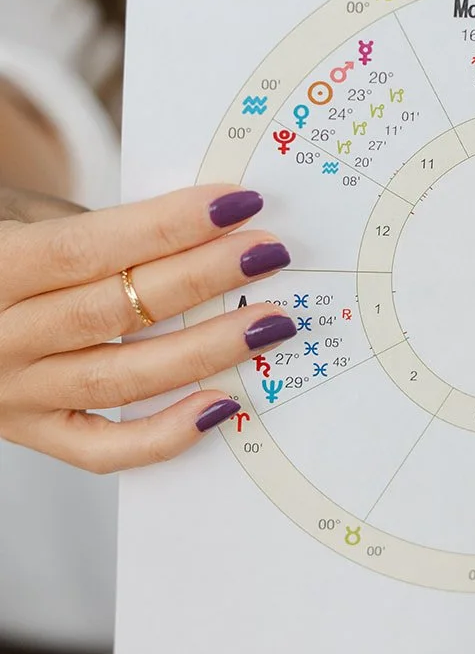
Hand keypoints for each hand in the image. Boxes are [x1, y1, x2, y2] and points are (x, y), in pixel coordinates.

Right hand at [0, 185, 293, 470]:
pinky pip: (103, 449)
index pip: (89, 247)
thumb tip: (207, 230)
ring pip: (120, 378)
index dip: (167, 226)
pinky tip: (221, 404)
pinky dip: (164, 435)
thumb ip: (97, 231)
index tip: (237, 204)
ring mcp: (15, 394)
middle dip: (202, 278)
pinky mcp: (33, 433)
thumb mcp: (25, 217)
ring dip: (204, 350)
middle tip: (269, 254)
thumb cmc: (4, 249)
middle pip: (114, 310)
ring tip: (269, 323)